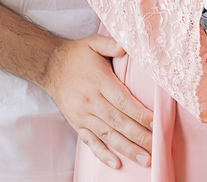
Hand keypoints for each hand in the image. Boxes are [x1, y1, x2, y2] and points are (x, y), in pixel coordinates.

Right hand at [41, 35, 153, 168]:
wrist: (49, 65)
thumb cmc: (76, 55)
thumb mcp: (93, 43)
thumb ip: (110, 44)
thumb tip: (126, 46)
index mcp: (99, 81)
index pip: (123, 101)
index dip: (141, 114)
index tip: (157, 124)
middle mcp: (91, 100)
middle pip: (118, 122)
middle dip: (140, 136)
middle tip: (158, 147)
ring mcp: (82, 114)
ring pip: (108, 134)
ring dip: (127, 149)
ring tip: (145, 160)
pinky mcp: (76, 123)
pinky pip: (90, 141)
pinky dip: (102, 153)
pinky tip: (116, 163)